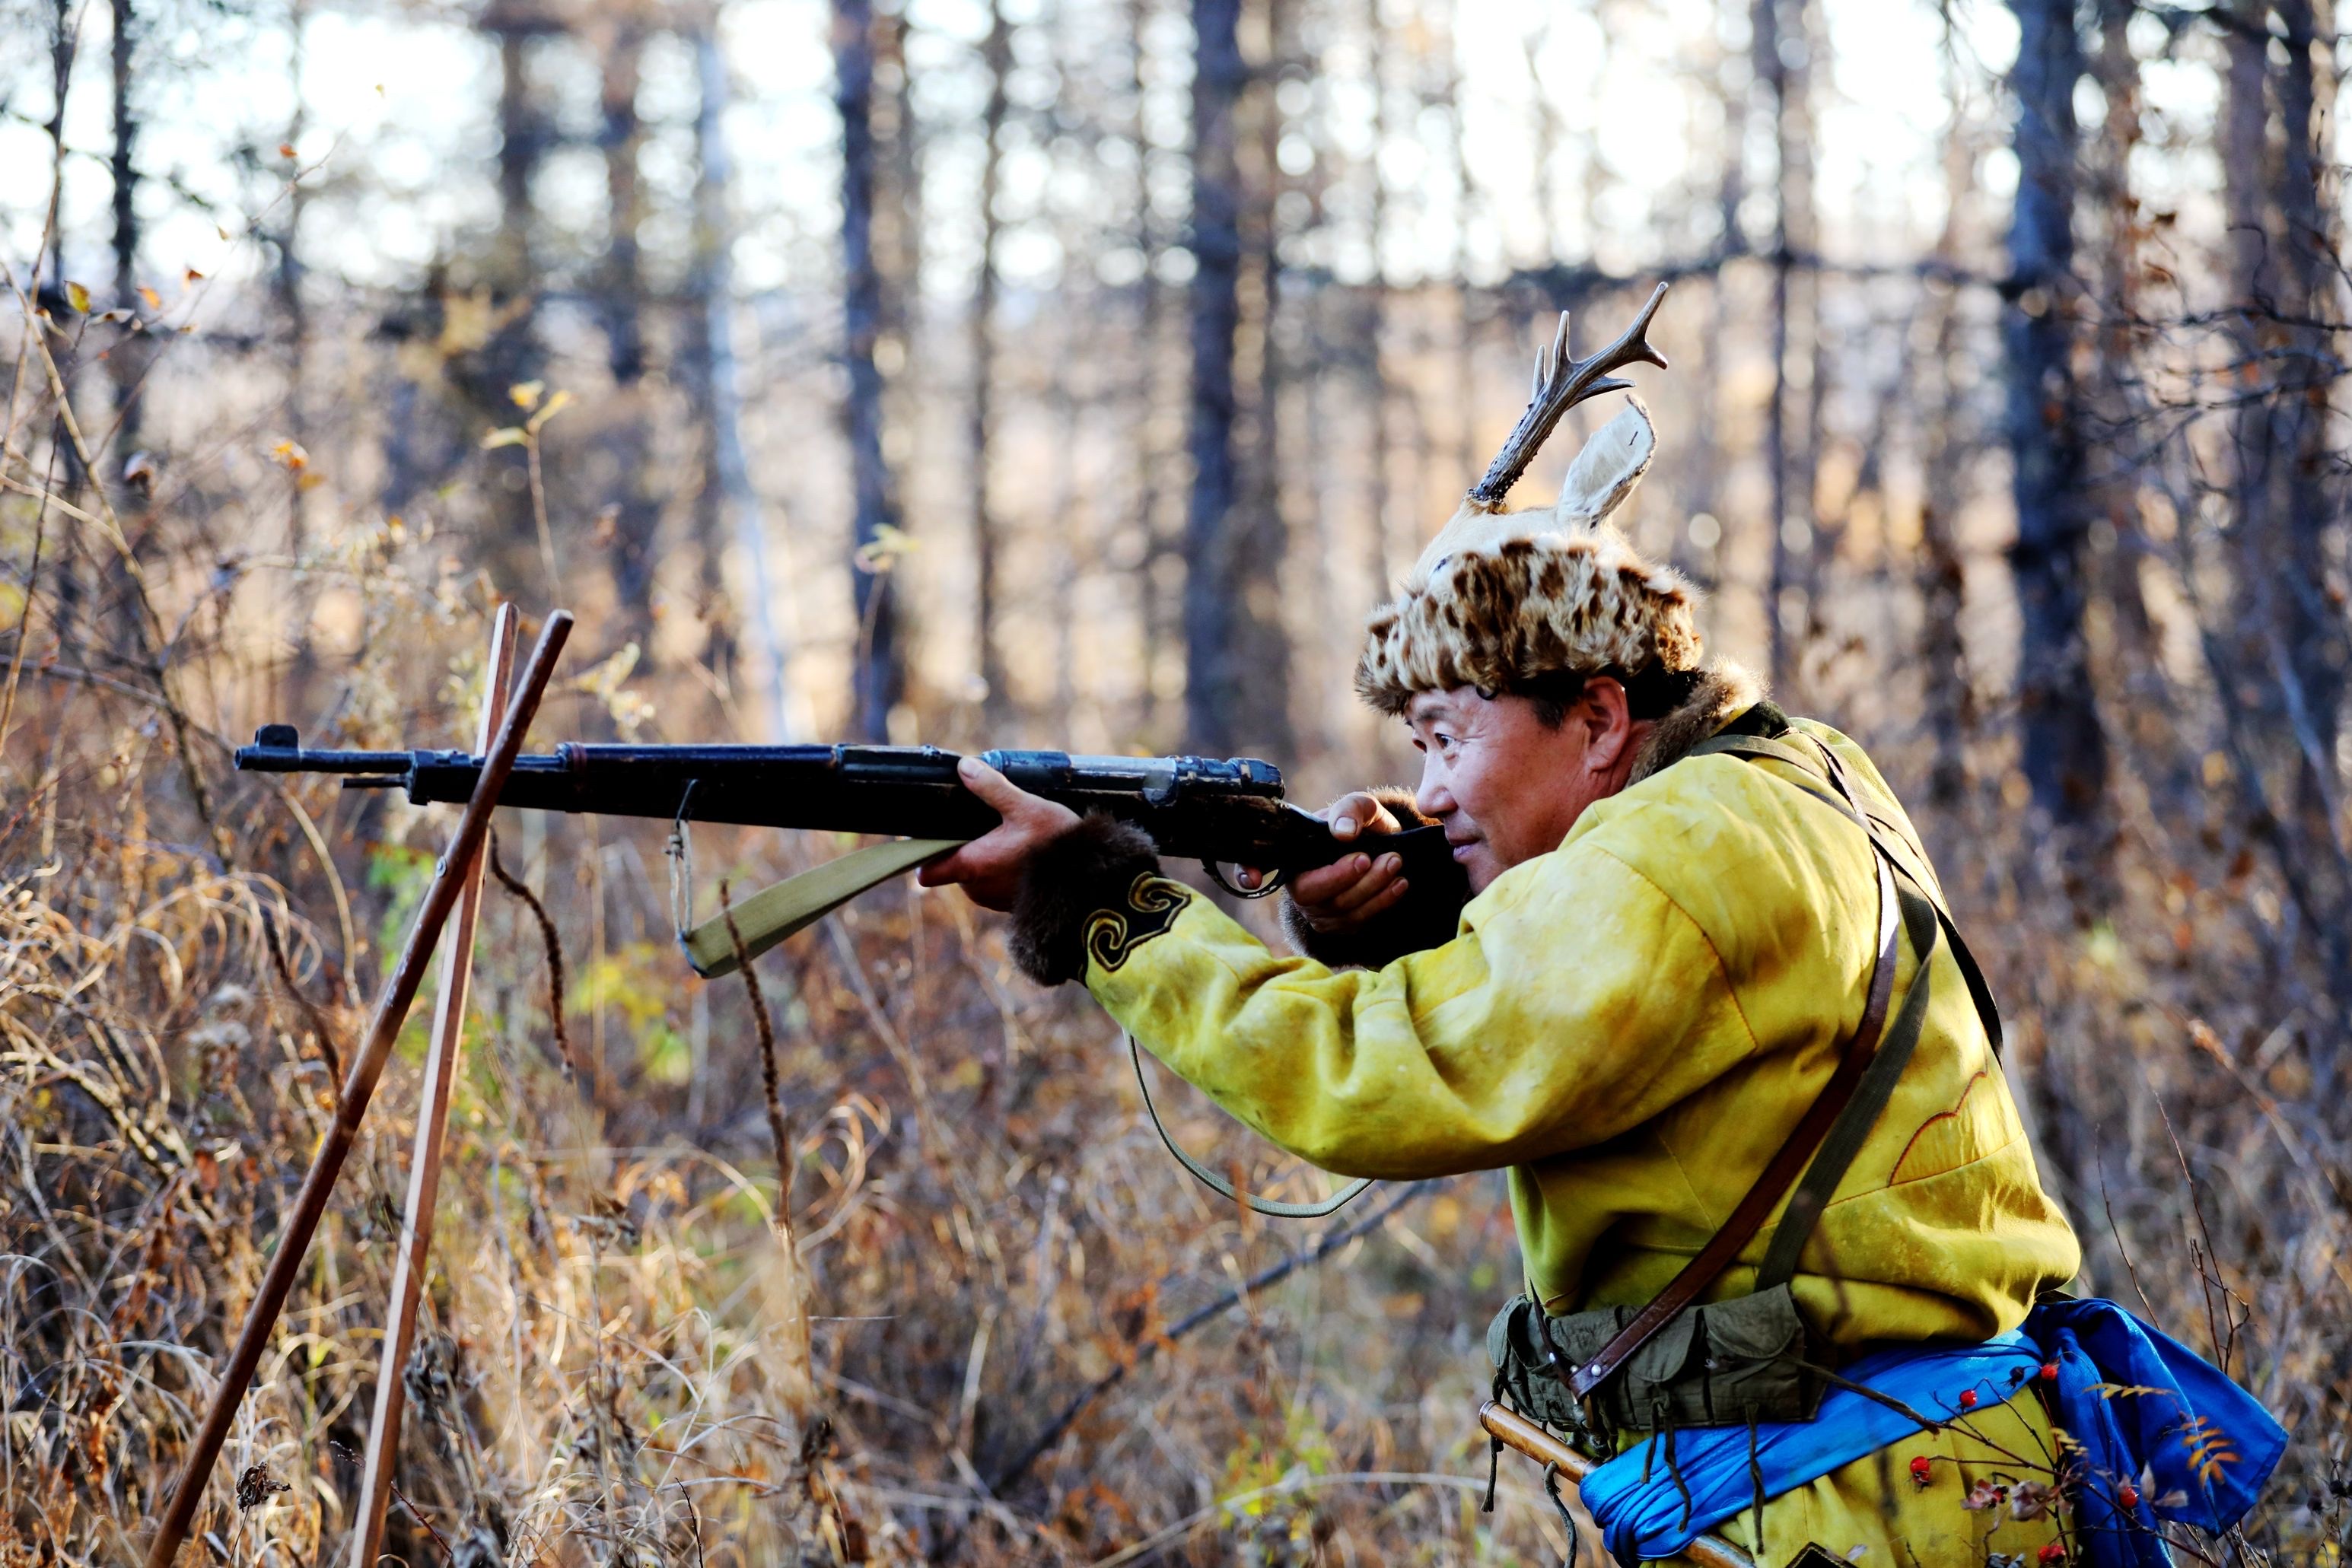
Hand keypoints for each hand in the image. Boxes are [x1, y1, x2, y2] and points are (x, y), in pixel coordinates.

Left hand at [916, 756, 1082, 911]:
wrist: (1089, 882)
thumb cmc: (1057, 846)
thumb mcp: (1024, 808)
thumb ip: (992, 787)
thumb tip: (965, 767)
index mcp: (971, 866)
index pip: (926, 870)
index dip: (923, 852)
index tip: (930, 833)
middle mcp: (976, 889)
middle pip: (952, 864)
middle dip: (964, 844)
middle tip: (985, 822)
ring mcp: (992, 900)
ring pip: (974, 873)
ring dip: (984, 855)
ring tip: (1008, 835)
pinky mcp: (1009, 904)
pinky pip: (993, 883)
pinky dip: (1000, 868)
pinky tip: (1021, 852)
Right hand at [1243, 790, 1411, 933]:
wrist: (1385, 849)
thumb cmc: (1360, 826)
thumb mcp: (1358, 808)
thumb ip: (1350, 810)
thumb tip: (1343, 832)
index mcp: (1292, 854)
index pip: (1254, 863)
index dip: (1247, 871)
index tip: (1255, 879)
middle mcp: (1299, 885)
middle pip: (1309, 893)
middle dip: (1341, 878)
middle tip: (1367, 857)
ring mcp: (1319, 910)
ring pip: (1339, 909)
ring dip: (1371, 887)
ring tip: (1394, 863)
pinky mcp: (1342, 925)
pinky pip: (1360, 920)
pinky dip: (1383, 901)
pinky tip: (1400, 883)